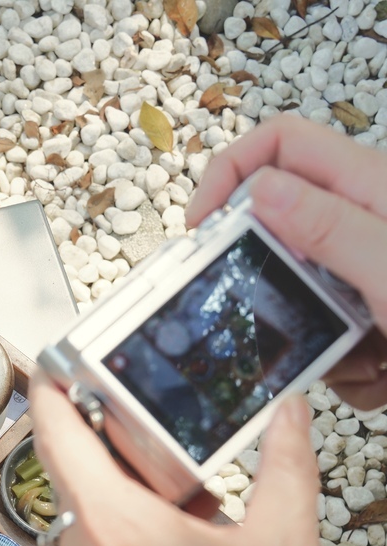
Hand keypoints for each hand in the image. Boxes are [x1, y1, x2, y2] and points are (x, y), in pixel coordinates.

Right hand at [185, 114, 386, 408]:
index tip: (203, 230)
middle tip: (283, 322)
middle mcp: (367, 226)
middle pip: (278, 236)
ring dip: (322, 345)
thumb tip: (260, 191)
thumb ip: (329, 225)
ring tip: (374, 363)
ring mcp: (371, 276)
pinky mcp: (379, 320)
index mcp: (370, 189)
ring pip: (301, 302)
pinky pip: (333, 344)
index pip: (278, 145)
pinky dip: (353, 374)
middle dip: (274, 289)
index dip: (229, 174)